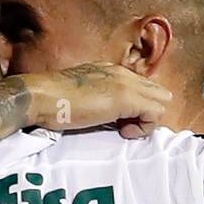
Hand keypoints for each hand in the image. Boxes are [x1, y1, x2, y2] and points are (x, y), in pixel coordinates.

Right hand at [25, 63, 171, 138]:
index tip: (117, 123)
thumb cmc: (52, 100)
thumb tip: (102, 114)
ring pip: (161, 101)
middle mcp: (122, 73)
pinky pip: (155, 114)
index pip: (141, 87)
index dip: (136, 108)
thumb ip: (96, 98)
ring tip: (123, 129)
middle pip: (157, 92)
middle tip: (125, 126)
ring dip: (146, 119)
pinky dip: (143, 128)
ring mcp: (126, 83)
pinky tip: (123, 132)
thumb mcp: (80, 96)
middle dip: (147, 112)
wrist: (41, 96)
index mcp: (110, 71)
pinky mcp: (127, 98)